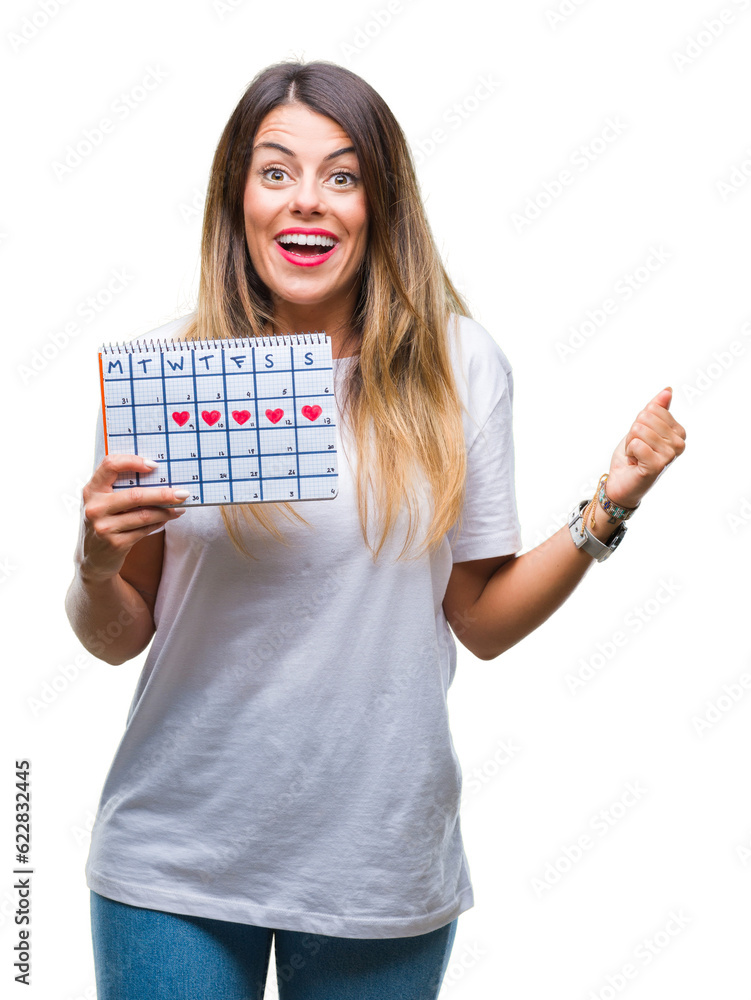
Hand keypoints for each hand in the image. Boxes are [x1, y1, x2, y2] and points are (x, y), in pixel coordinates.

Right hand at [77, 455, 187, 581]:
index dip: (133, 461)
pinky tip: (167, 518)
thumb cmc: (103, 523)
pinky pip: (144, 530)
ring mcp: (104, 527)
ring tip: (179, 507)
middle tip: (183, 493)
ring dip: (166, 511)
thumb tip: (157, 477)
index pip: (110, 465)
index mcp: (92, 490)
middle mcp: (95, 508)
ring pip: (144, 515)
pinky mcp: (116, 544)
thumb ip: (118, 489)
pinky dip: (159, 523)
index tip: (155, 465)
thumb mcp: (102, 503)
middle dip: (163, 494)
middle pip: (135, 495)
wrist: (92, 560)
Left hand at [605, 388, 685, 509]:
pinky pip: (637, 444)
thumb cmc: (633, 455)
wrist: (622, 482)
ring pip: (639, 430)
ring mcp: (671, 455)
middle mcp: (679, 443)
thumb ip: (656, 409)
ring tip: (636, 456)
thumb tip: (668, 390)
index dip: (639, 422)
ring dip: (631, 443)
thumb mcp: (642, 427)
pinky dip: (630, 453)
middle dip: (633, 433)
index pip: (653, 409)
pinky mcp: (659, 465)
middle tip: (637, 448)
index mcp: (679, 432)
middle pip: (645, 417)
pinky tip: (635, 463)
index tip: (641, 439)